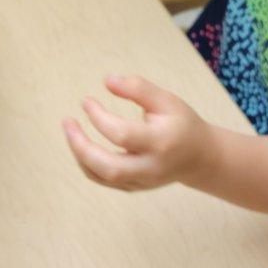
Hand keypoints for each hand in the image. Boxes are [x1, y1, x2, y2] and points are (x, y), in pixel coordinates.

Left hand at [62, 75, 216, 191]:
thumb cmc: (181, 124)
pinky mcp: (134, 187)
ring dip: (80, 154)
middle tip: (67, 122)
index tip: (87, 101)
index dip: (99, 117)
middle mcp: (150, 167)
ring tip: (71, 131)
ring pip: (102, 176)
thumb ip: (138, 88)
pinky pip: (103, 180)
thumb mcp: (167, 100)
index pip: (122, 134)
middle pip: (108, 167)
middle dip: (81, 145)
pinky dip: (87, 163)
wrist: (200, 158)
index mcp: (161, 143)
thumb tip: (107, 81)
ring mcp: (141, 181)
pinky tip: (82, 144)